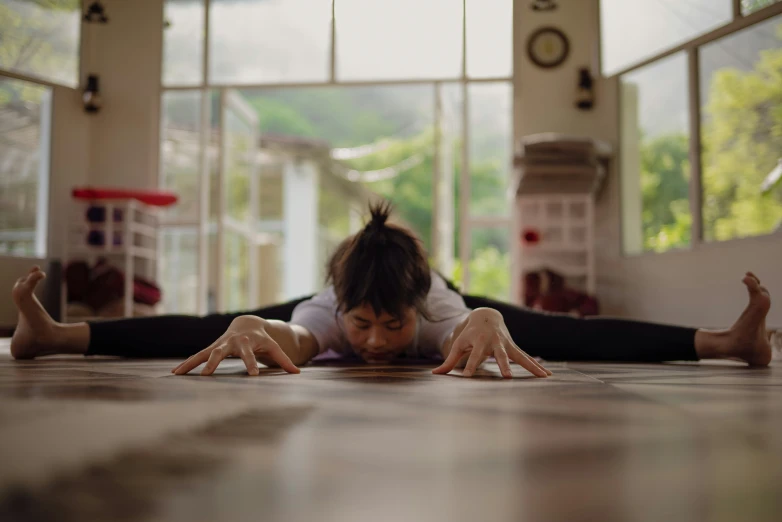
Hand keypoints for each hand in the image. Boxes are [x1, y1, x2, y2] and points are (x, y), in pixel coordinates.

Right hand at [171, 315, 299, 375]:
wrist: (247, 323)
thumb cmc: (262, 339)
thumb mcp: (273, 347)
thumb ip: (284, 360)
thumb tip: (298, 373)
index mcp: (248, 343)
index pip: (251, 355)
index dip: (252, 364)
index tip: (253, 375)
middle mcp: (231, 342)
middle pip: (221, 352)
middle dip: (214, 362)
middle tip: (207, 374)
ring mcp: (219, 344)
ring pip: (204, 353)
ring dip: (193, 363)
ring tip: (179, 374)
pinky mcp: (211, 347)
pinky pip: (197, 356)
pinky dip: (187, 364)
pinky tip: (175, 374)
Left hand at [432, 308, 550, 378]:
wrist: (486, 316)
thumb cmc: (469, 334)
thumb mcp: (458, 344)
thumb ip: (449, 361)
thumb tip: (435, 374)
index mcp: (479, 341)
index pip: (473, 356)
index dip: (470, 366)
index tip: (467, 377)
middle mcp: (494, 342)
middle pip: (500, 355)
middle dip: (504, 365)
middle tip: (507, 376)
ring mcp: (506, 344)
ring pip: (519, 356)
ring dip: (530, 366)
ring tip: (543, 377)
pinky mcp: (514, 348)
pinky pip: (526, 358)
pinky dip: (537, 366)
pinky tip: (548, 376)